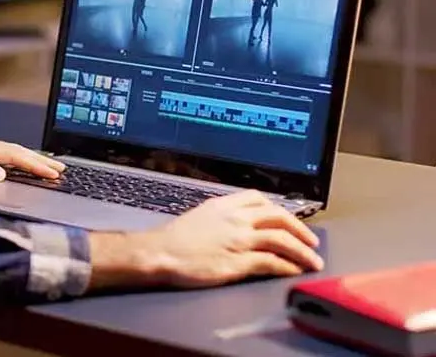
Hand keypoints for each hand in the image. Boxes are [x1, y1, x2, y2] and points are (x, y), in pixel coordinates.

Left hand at [0, 132, 64, 181]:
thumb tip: (0, 173)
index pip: (11, 154)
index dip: (34, 164)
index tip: (54, 172)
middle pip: (12, 151)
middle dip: (36, 160)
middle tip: (59, 169)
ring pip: (4, 153)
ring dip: (25, 161)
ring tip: (42, 168)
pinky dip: (9, 162)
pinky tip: (11, 168)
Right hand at [88, 190, 323, 290]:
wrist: (160, 253)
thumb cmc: (173, 239)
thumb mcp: (199, 216)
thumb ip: (220, 217)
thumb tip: (234, 224)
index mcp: (224, 205)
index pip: (260, 199)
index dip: (279, 208)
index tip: (288, 218)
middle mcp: (235, 219)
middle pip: (279, 217)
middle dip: (300, 229)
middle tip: (311, 241)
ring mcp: (239, 239)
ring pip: (282, 239)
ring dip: (302, 251)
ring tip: (312, 261)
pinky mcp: (239, 262)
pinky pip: (272, 262)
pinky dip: (288, 266)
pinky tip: (294, 271)